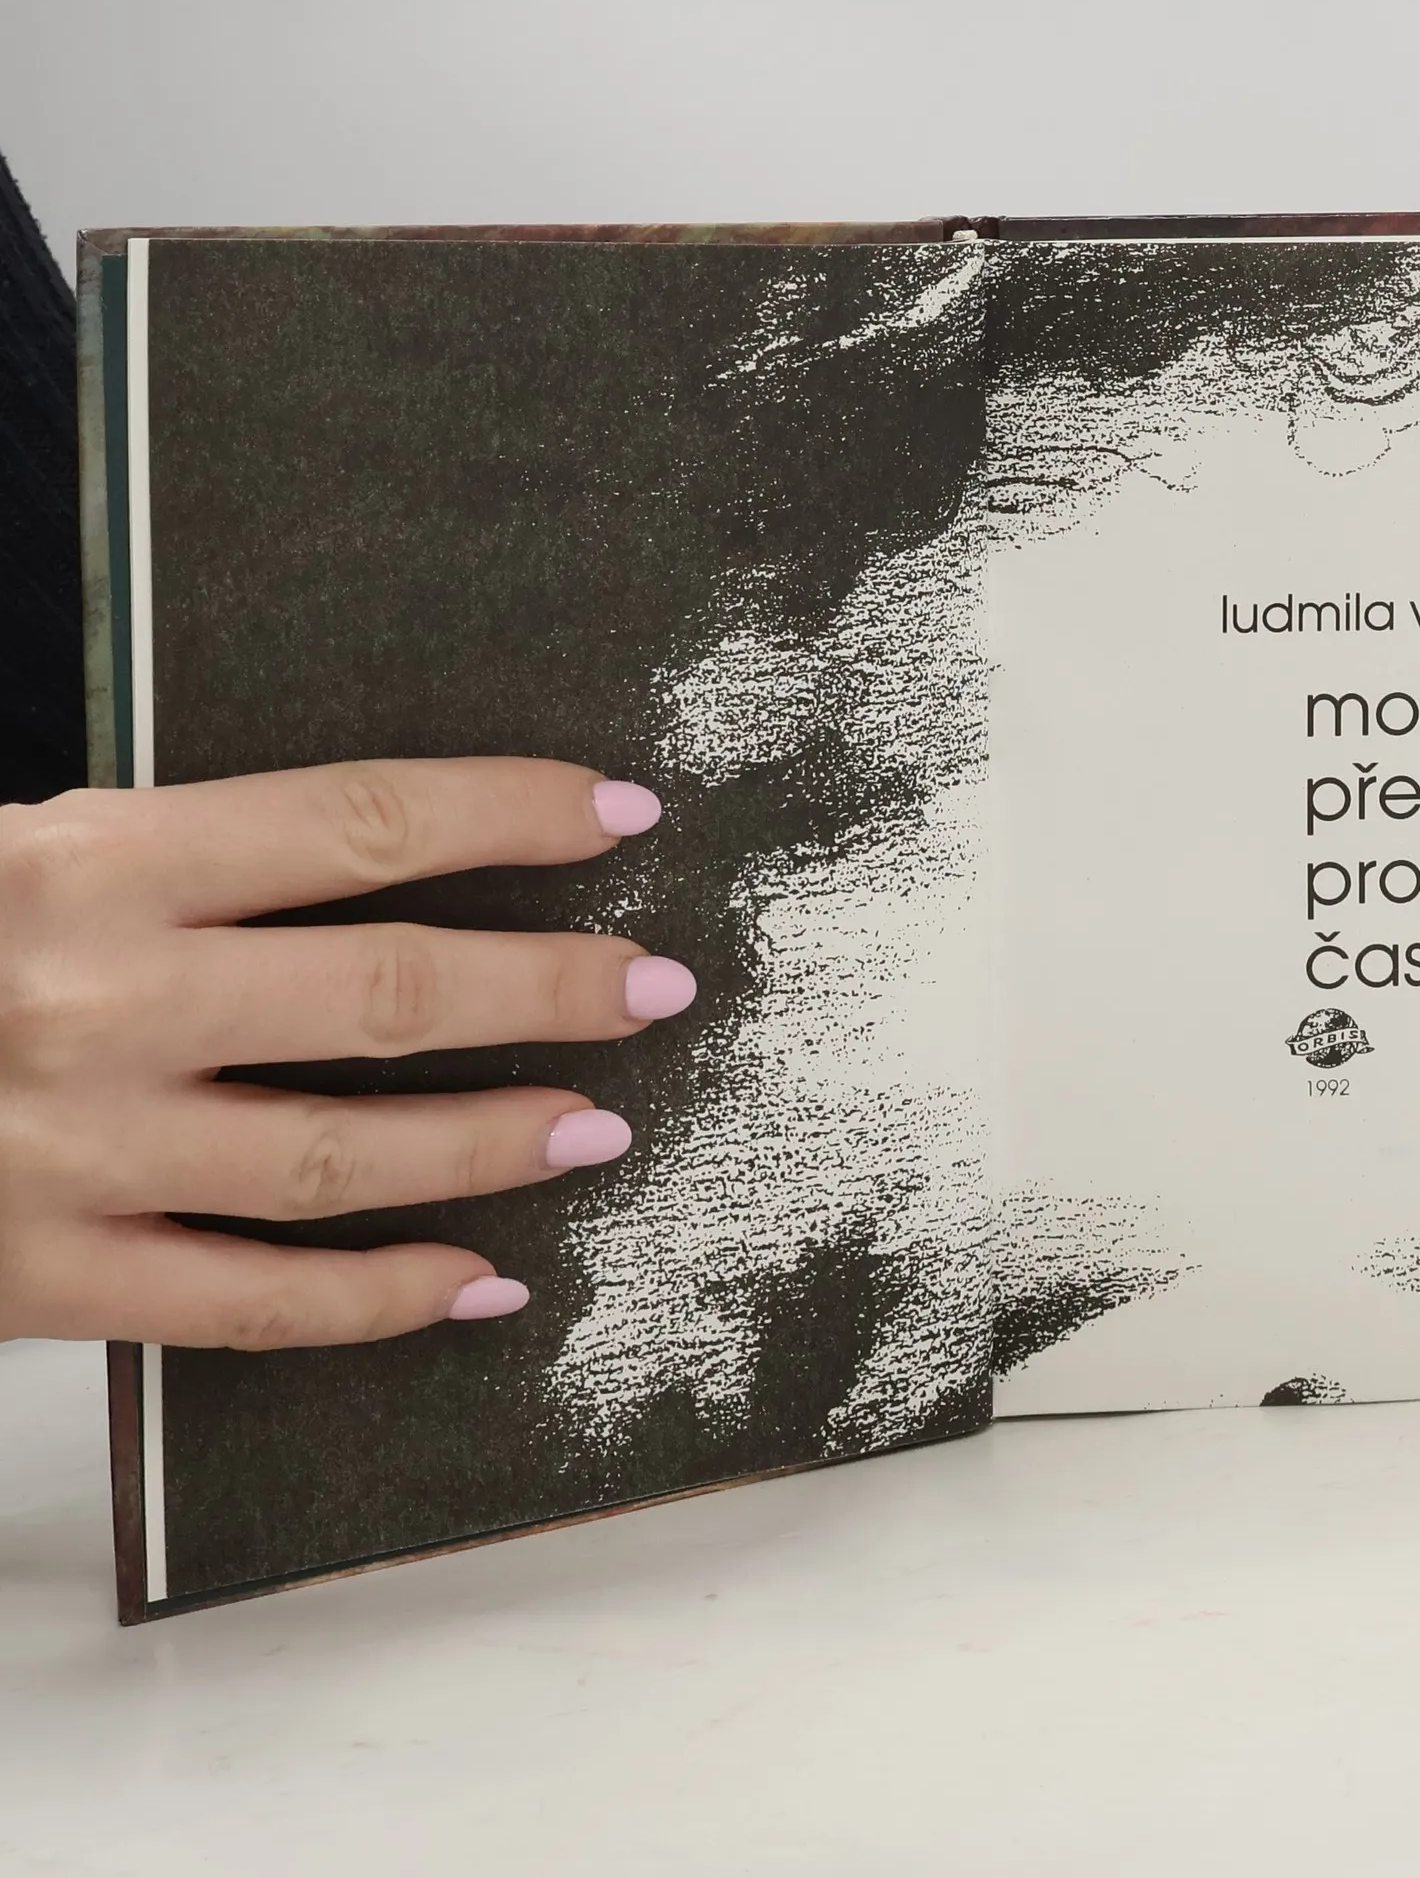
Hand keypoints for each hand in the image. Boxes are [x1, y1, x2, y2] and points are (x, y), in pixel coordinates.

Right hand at [0, 759, 693, 1347]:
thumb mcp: (18, 854)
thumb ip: (174, 861)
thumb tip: (383, 854)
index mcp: (86, 862)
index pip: (358, 823)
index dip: (508, 812)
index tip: (618, 811)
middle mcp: (93, 1002)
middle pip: (384, 995)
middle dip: (548, 988)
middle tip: (655, 986)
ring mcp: (68, 1155)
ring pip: (338, 1160)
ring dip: (490, 1146)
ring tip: (598, 1127)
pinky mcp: (37, 1282)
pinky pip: (244, 1309)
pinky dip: (375, 1303)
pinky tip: (478, 1285)